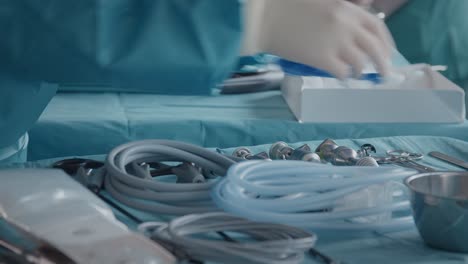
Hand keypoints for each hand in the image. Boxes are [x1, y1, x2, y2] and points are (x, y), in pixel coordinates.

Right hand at [261, 0, 394, 77]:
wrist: (265, 18)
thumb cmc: (286, 6)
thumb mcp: (320, 2)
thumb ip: (339, 11)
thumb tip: (353, 25)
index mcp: (346, 9)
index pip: (376, 25)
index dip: (385, 41)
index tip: (387, 52)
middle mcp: (346, 25)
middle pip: (374, 47)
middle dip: (383, 63)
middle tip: (385, 74)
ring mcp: (335, 43)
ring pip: (360, 63)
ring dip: (362, 72)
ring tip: (358, 77)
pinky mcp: (322, 59)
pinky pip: (343, 72)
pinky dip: (345, 77)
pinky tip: (342, 78)